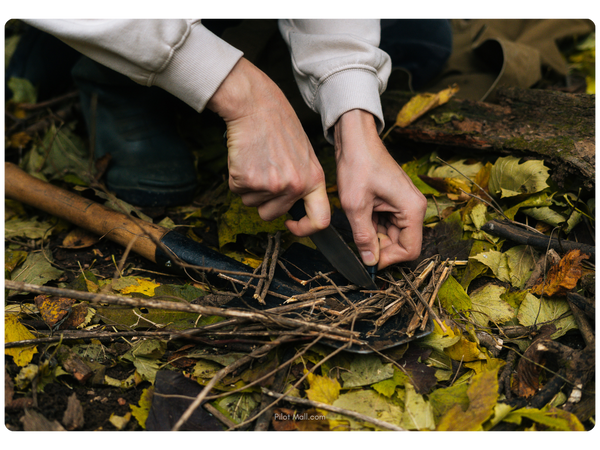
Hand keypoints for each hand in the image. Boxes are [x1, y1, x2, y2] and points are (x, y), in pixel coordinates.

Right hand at [207, 58, 329, 235]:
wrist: (255, 104)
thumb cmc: (278, 124)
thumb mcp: (304, 154)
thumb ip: (303, 180)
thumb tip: (296, 206)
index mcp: (314, 178)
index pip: (320, 219)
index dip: (305, 228)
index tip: (292, 224)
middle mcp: (295, 185)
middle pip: (273, 215)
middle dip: (264, 200)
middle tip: (264, 171)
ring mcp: (271, 185)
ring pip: (252, 204)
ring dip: (250, 187)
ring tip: (257, 159)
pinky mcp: (247, 180)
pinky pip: (237, 192)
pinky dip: (236, 177)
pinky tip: (245, 157)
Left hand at [334, 109, 426, 268]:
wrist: (355, 140)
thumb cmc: (358, 165)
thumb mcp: (356, 206)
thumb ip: (363, 236)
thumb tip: (369, 261)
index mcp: (412, 209)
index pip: (410, 250)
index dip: (388, 259)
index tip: (368, 259)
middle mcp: (414, 208)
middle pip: (402, 244)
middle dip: (380, 248)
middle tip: (357, 242)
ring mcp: (405, 204)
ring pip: (393, 235)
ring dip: (374, 236)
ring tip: (357, 222)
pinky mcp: (395, 202)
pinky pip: (387, 224)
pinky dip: (373, 226)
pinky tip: (360, 216)